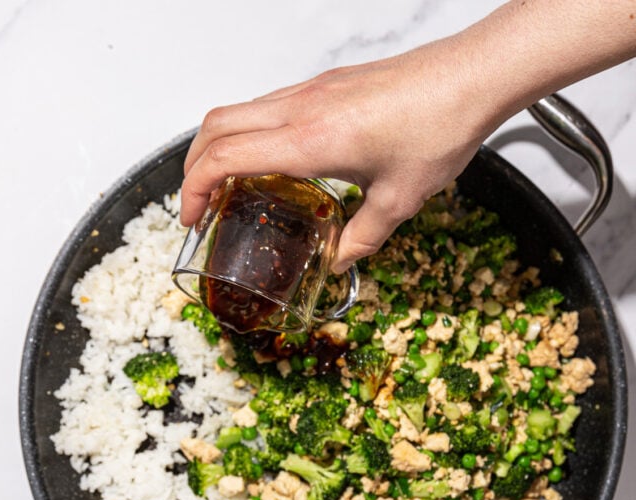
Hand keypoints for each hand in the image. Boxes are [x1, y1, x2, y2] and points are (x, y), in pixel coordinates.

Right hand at [181, 36, 493, 271]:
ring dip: (220, 146)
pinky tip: (272, 163)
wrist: (470, 77)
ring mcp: (312, 91)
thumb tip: (341, 260)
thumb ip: (362, 237)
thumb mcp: (399, 201)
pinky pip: (268, 106)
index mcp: (310, 140)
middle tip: (199, 204)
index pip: (225, 156)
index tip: (192, 218)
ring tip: (228, 186)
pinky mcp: (326, 85)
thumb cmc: (438, 128)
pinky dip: (250, 134)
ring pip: (239, 110)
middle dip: (193, 167)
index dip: (194, 189)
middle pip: (215, 126)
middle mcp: (301, 108)